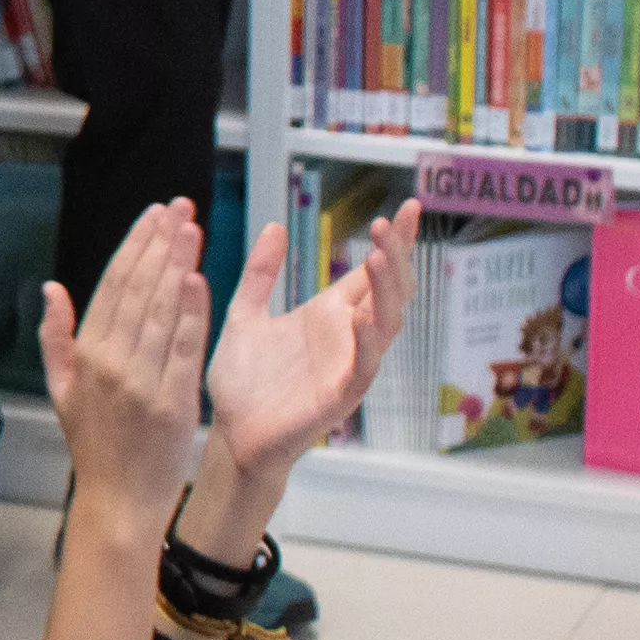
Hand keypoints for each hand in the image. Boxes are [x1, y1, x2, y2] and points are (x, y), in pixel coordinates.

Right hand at [34, 200, 216, 576]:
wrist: (119, 499)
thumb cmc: (93, 444)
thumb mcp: (61, 390)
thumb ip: (56, 337)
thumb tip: (52, 287)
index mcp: (86, 356)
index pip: (112, 287)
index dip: (134, 246)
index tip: (153, 215)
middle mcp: (112, 364)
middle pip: (139, 289)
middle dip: (161, 243)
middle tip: (180, 207)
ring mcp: (144, 382)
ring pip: (163, 311)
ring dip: (179, 264)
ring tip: (192, 228)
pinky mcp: (174, 401)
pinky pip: (185, 347)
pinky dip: (193, 311)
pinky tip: (200, 278)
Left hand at [205, 203, 412, 481]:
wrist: (230, 434)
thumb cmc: (244, 383)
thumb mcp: (246, 314)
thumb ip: (261, 274)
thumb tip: (274, 226)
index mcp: (329, 315)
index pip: (371, 272)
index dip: (393, 241)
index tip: (408, 206)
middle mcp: (347, 338)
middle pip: (388, 291)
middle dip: (395, 257)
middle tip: (390, 223)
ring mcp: (348, 367)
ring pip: (385, 325)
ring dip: (386, 291)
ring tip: (380, 256)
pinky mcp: (339, 398)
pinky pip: (362, 368)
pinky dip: (366, 343)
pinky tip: (363, 319)